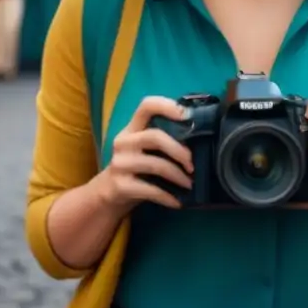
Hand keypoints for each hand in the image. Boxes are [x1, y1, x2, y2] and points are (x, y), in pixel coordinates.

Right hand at [95, 96, 193, 211]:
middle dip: (178, 150)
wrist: (108, 194)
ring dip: (178, 176)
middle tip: (192, 164)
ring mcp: (120, 164)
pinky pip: (150, 190)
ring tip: (190, 184)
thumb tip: (199, 139)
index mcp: (132, 128)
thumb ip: (162, 140)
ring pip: (155, 164)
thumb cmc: (136, 167)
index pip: (146, 106)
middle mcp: (123, 142)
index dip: (166, 105)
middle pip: (154, 136)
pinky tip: (177, 202)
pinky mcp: (120, 186)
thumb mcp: (143, 148)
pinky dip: (167, 196)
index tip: (187, 115)